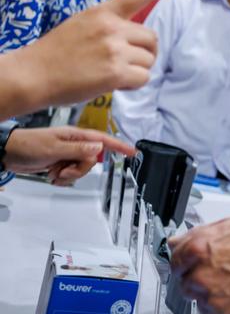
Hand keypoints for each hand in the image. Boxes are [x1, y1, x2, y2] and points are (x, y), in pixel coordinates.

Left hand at [4, 126, 135, 185]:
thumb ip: (78, 149)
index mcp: (77, 136)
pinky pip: (71, 174)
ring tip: (55, 171)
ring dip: (69, 175)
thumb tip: (99, 149)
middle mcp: (75, 143)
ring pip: (82, 169)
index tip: (133, 152)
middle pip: (92, 161)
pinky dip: (63, 178)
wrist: (10, 152)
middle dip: (79, 170)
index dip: (119, 146)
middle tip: (63, 170)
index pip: (103, 140)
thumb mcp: (54, 149)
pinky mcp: (62, 161)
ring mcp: (68, 153)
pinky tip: (53, 173)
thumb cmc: (28, 144)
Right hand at [13, 0, 191, 112]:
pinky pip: (143, 78)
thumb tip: (134, 39)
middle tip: (126, 62)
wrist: (31, 74)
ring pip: (149, 60)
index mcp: (103, 12)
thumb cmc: (55, 54)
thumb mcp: (82, 25)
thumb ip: (109, 25)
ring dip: (137, 70)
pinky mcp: (116, 72)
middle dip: (145, 52)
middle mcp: (111, 27)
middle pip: (152, 38)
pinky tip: (113, 84)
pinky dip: (133, 85)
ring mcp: (114, 49)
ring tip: (111, 73)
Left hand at [169, 215, 229, 313]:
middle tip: (224, 272)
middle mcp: (203, 277)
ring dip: (215, 296)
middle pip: (186, 285)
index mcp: (200, 250)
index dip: (184, 261)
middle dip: (200, 279)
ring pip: (203, 304)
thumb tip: (178, 241)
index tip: (191, 263)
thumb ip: (198, 234)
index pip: (174, 261)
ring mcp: (216, 301)